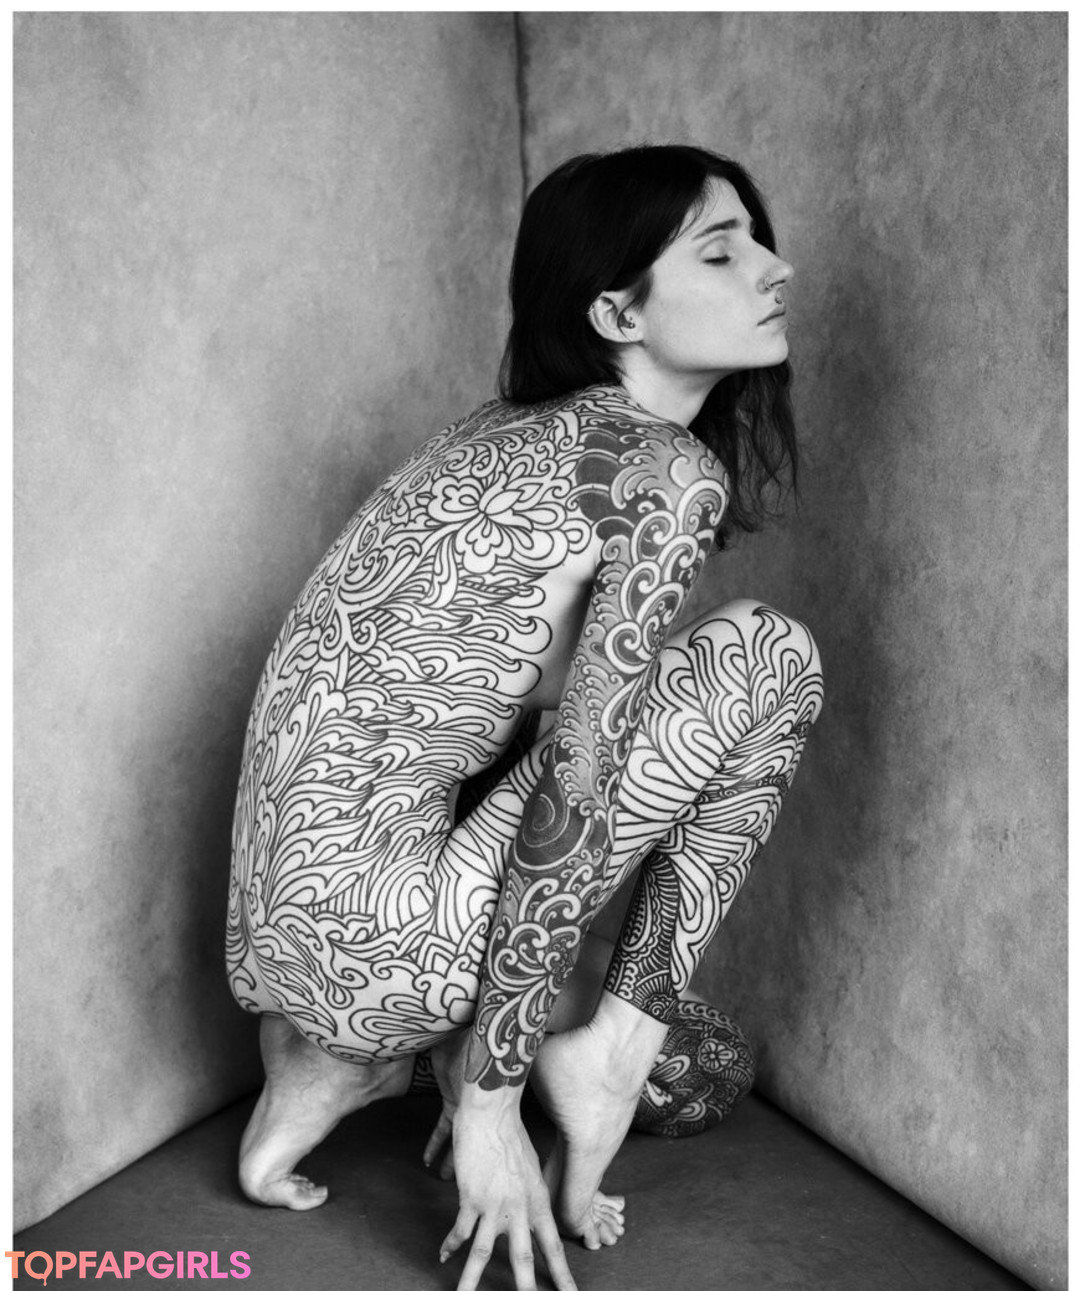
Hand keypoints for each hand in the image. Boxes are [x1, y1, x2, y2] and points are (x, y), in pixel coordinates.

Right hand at [439, 1085, 576, 1290]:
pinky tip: (443, 1257)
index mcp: (538, 1202)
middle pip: (522, 1259)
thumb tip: (530, 1212)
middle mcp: (519, 1208)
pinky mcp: (471, 1197)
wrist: (492, 1113)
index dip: (562, 1275)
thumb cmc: (512, 1135)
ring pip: (483, 1253)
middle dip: (526, 1290)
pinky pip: (460, 1231)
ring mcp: (494, 1204)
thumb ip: (531, 1196)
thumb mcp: (532, 1169)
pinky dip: (450, 1246)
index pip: (553, 1247)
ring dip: (472, 1281)